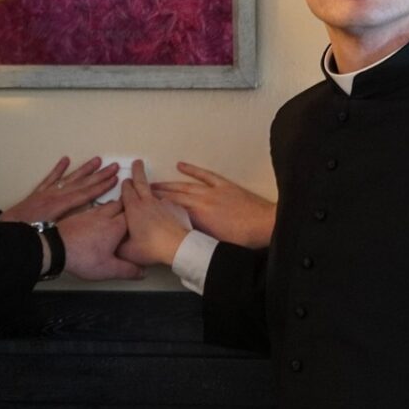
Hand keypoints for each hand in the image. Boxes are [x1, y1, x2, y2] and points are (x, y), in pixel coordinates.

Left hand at [0, 156, 119, 223]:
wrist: (8, 229)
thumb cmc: (30, 234)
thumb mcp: (52, 232)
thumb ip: (67, 225)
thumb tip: (84, 221)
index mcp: (60, 206)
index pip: (85, 194)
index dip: (101, 187)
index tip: (114, 179)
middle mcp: (55, 195)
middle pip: (82, 184)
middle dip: (99, 176)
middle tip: (114, 166)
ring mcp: (47, 192)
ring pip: (69, 178)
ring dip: (83, 169)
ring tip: (97, 160)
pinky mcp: (38, 193)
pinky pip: (50, 179)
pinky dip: (58, 169)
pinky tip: (66, 159)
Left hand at [56, 201, 138, 281]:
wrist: (54, 247)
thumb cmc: (82, 257)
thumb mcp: (108, 269)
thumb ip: (128, 270)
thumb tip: (142, 271)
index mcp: (115, 226)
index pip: (133, 214)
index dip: (140, 213)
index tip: (147, 213)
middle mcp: (104, 216)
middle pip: (121, 204)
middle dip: (129, 204)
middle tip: (135, 205)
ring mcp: (90, 214)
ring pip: (107, 204)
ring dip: (115, 205)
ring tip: (120, 208)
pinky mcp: (79, 216)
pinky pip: (94, 207)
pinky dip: (100, 209)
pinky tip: (98, 215)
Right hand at [120, 160, 194, 267]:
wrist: (178, 247)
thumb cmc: (152, 248)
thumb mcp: (127, 250)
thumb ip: (117, 245)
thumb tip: (113, 244)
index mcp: (134, 209)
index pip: (127, 191)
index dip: (125, 184)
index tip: (125, 180)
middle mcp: (148, 202)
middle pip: (141, 182)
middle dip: (138, 171)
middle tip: (137, 163)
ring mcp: (164, 204)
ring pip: (156, 192)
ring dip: (152, 188)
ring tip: (150, 189)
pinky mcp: (177, 208)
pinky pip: (169, 203)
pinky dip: (165, 204)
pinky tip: (165, 211)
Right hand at [150, 162, 275, 247]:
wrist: (264, 225)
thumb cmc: (242, 238)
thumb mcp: (213, 242)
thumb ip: (196, 234)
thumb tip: (182, 232)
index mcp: (199, 215)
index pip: (172, 208)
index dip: (157, 206)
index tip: (145, 205)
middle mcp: (203, 200)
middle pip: (175, 195)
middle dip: (158, 194)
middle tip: (144, 192)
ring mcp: (213, 191)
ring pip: (186, 185)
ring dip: (170, 184)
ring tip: (156, 183)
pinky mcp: (224, 186)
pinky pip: (205, 175)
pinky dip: (192, 170)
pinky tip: (182, 166)